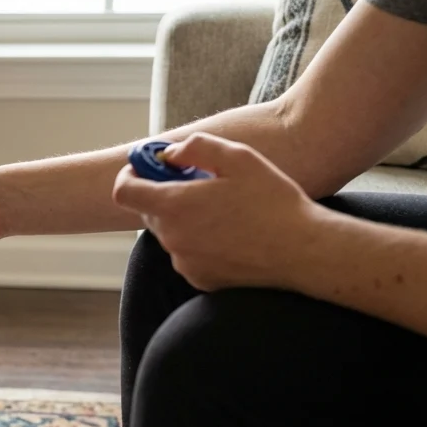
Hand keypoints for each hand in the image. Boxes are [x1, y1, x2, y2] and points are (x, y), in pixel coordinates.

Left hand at [112, 133, 325, 291]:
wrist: (303, 251)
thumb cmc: (273, 202)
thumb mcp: (239, 158)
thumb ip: (196, 148)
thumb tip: (167, 155)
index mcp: (174, 206)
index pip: (124, 191)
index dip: (129, 175)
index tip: (144, 168)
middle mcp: (171, 238)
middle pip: (148, 211)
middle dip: (164, 193)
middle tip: (197, 182)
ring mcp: (183, 262)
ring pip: (170, 233)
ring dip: (185, 218)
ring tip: (223, 209)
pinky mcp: (199, 278)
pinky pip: (187, 254)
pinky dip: (199, 241)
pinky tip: (231, 234)